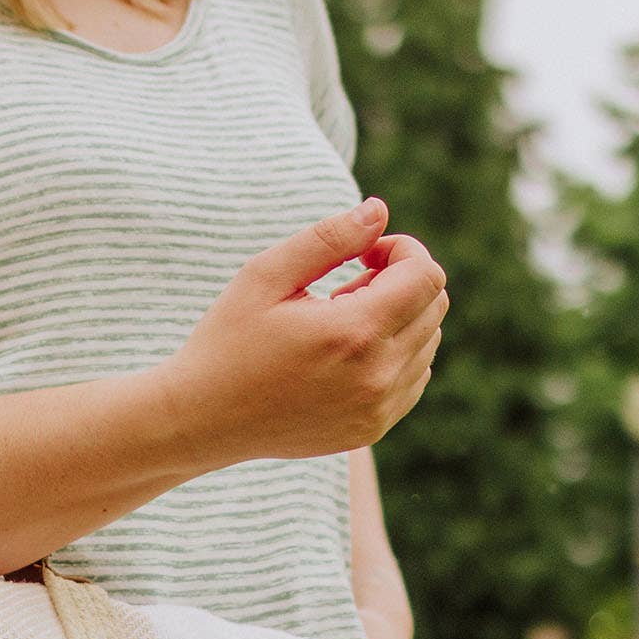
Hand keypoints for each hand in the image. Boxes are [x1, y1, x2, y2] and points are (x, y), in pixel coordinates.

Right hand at [154, 198, 445, 465]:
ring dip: (397, 317)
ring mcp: (379, 408)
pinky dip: (394, 352)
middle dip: (401, 280)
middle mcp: (378, 376)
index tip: (362, 254)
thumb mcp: (266, 276)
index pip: (426, 275)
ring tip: (340, 320)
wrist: (203, 421)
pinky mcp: (373, 428)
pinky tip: (345, 352)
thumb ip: (328, 238)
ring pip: (429, 340)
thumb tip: (379, 210)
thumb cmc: (228, 340)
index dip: (401, 249)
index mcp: (354, 333)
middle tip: (346, 285)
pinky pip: (415, 376)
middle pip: (435, 305)